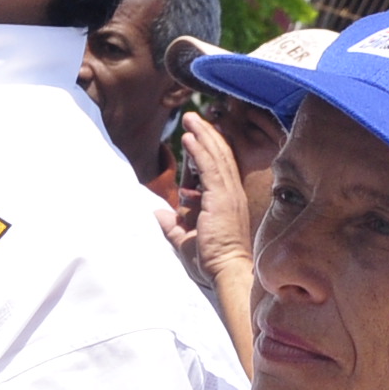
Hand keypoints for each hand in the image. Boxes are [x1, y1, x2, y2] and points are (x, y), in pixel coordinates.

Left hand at [168, 112, 254, 285]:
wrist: (226, 270)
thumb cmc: (211, 260)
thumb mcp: (184, 240)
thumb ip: (171, 226)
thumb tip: (158, 214)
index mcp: (225, 201)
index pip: (216, 168)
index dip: (205, 150)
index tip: (193, 136)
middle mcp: (230, 193)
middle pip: (219, 155)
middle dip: (205, 134)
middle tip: (193, 118)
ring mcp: (228, 193)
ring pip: (216, 155)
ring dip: (202, 135)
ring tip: (190, 118)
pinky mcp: (221, 197)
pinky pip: (209, 167)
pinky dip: (200, 150)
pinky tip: (190, 137)